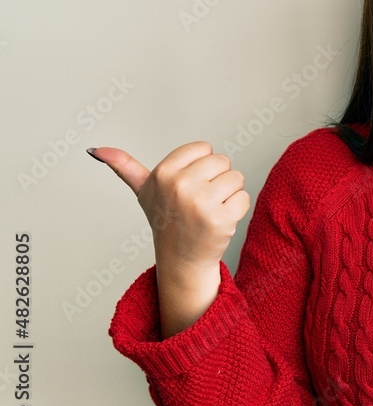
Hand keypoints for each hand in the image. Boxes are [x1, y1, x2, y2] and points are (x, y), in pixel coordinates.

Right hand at [88, 142, 249, 271]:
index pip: (204, 148)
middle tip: (199, 201)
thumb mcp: (143, 191)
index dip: (201, 166)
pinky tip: (219, 221)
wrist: (180, 258)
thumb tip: (96, 149)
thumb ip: (124, 167)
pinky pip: (243, 197)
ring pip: (236, 178)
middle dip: (216, 179)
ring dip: (228, 194)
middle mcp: (180, 186)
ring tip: (208, 210)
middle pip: (222, 161)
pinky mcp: (221, 219)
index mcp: (164, 173)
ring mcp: (200, 203)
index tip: (188, 184)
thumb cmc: (165, 219)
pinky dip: (237, 209)